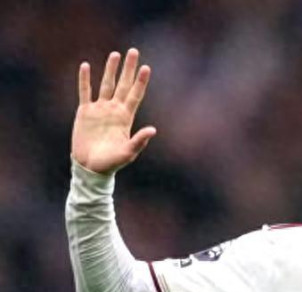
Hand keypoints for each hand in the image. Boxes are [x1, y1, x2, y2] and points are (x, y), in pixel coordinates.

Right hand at [71, 48, 155, 174]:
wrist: (91, 167)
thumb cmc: (112, 162)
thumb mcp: (128, 153)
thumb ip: (139, 141)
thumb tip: (153, 130)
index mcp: (126, 118)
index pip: (135, 95)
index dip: (140, 81)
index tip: (146, 67)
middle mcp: (114, 110)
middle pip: (123, 84)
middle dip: (128, 69)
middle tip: (134, 51)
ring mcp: (100, 110)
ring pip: (106, 85)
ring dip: (110, 70)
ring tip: (115, 54)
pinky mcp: (85, 112)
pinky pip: (85, 92)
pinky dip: (85, 80)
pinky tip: (86, 66)